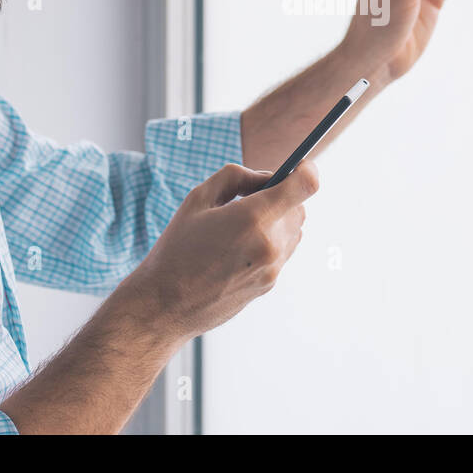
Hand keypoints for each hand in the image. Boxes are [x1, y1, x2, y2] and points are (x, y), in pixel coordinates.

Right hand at [125, 161, 318, 343]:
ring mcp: (272, 268)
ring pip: (293, 230)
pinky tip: (237, 248)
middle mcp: (270, 245)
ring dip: (276, 220)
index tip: (296, 166)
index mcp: (253, 218)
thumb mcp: (197, 199)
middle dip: (281, 197)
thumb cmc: (177, 249)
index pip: (306, 185)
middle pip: (299, 207)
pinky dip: (269, 241)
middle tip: (248, 200)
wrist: (165, 305)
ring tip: (238, 227)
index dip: (306, 169)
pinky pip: (283, 251)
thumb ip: (237, 177)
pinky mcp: (269, 284)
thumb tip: (266, 177)